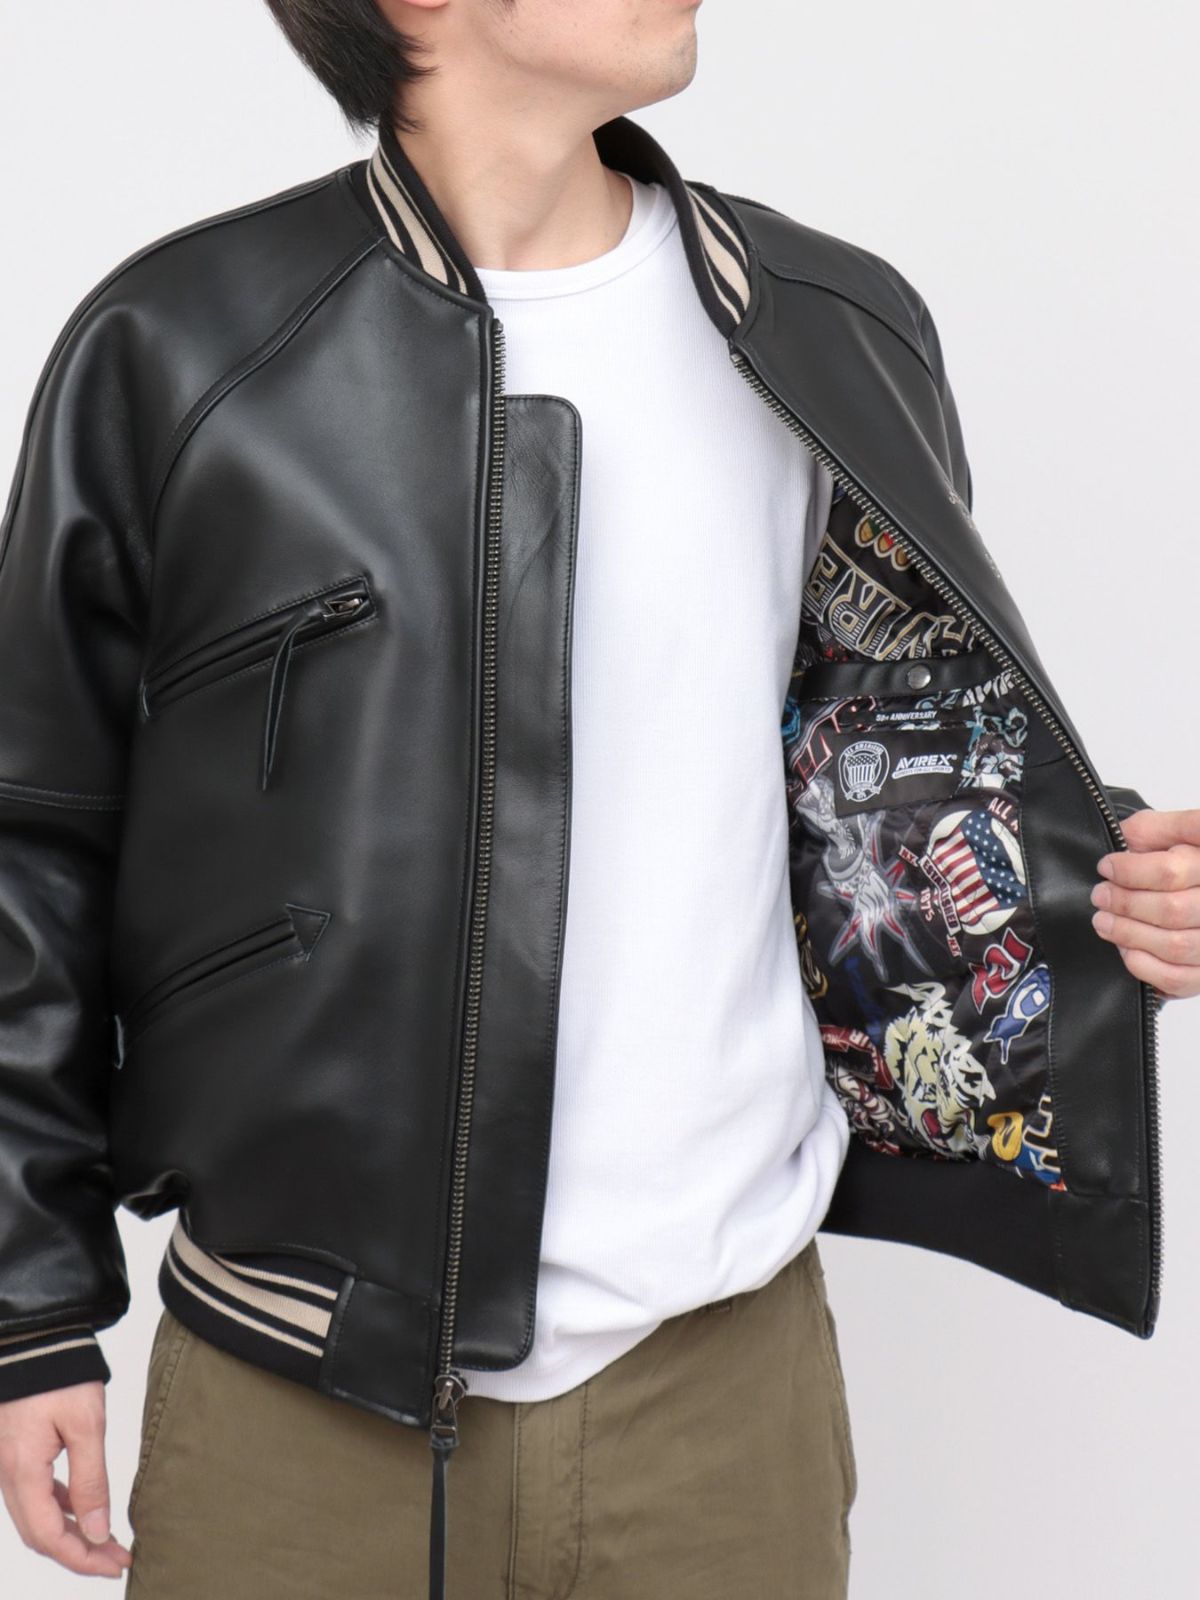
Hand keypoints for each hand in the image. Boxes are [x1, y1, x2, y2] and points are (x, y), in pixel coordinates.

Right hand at [0, 1381, 131, 1578]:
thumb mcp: (86, 1425)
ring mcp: (8, 1466)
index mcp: (22, 1471)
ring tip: (108, 1540)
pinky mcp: (16, 1455)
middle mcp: (7, 1476)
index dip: (82, 1558)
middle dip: (79, 1553)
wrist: (37, 1339)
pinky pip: (34, 1496)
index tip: (115, 1565)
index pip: (49, 1536)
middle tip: (117, 1558)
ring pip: (36, 1518)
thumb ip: (91, 1480)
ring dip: (71, 1534)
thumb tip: (98, 1531)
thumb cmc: (62, 1374)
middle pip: (39, 1534)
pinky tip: (84, 1511)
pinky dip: (60, 1510)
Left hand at [1091, 808, 1199, 1000]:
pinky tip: (1126, 949)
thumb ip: (1151, 830)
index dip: (1130, 870)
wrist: (1196, 889)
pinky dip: (1144, 965)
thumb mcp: (1168, 832)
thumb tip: (1120, 843)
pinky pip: (1178, 978)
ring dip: (1128, 934)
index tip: (1106, 866)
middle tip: (1100, 896)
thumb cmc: (1183, 858)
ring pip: (1175, 945)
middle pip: (1171, 910)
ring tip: (1103, 922)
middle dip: (1124, 904)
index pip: (1170, 871)